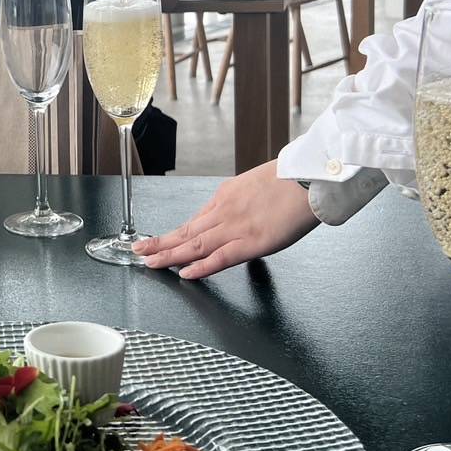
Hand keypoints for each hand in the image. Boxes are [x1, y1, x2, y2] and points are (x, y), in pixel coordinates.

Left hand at [131, 160, 317, 278]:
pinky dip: (200, 267)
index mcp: (226, 196)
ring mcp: (235, 227)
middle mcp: (224, 211)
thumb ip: (240, 200)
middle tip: (139, 251)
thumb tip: (235, 212)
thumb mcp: (255, 184)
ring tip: (150, 262)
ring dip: (169, 255)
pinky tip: (185, 273)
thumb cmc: (291, 179)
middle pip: (186, 232)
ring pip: (194, 245)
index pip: (195, 220)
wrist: (310, 177)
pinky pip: (220, 258)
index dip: (175, 234)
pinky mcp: (251, 242)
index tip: (159, 240)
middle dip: (160, 243)